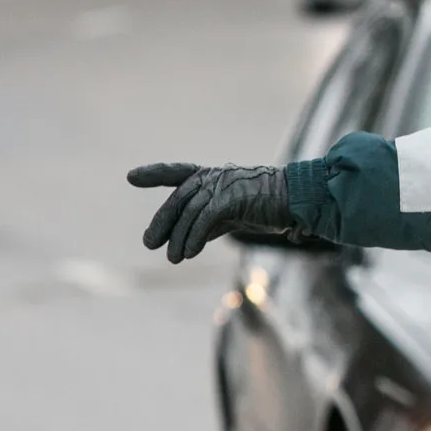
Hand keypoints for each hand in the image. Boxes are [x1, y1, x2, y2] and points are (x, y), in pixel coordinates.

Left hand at [128, 163, 293, 262]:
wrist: (298, 199)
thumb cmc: (271, 206)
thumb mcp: (235, 213)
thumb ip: (212, 223)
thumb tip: (189, 242)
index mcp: (213, 176)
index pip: (177, 173)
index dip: (154, 174)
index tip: (131, 177)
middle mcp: (214, 177)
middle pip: (178, 199)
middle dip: (162, 223)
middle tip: (149, 243)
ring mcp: (222, 185)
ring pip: (188, 212)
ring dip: (178, 238)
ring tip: (173, 258)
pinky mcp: (230, 197)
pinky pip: (204, 219)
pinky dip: (194, 237)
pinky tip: (189, 253)